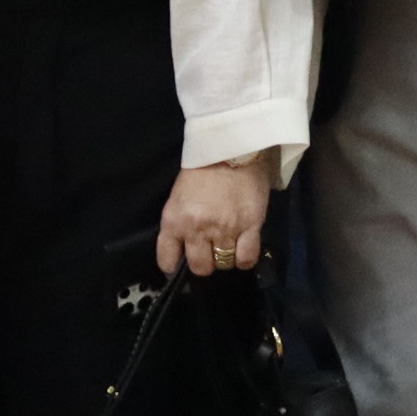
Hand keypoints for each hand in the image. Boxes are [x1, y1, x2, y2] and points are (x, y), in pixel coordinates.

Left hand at [156, 153, 272, 277]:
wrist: (230, 148)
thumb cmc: (201, 170)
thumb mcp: (178, 198)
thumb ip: (179, 223)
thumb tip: (184, 248)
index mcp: (174, 220)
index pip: (167, 259)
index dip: (173, 267)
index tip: (180, 265)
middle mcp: (196, 228)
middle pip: (200, 267)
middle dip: (205, 263)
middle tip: (210, 252)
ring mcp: (224, 229)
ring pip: (223, 263)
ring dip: (225, 259)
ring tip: (229, 246)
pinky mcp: (250, 226)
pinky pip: (246, 258)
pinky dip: (245, 259)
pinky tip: (243, 251)